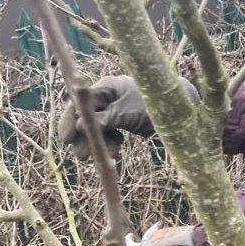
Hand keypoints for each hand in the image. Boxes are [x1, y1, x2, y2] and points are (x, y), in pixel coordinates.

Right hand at [58, 74, 198, 158]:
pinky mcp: (119, 121)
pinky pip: (107, 135)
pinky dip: (109, 144)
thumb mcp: (128, 112)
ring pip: (95, 130)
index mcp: (104, 88)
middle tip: (85, 157)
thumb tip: (80, 125)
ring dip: (98, 144)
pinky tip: (117, 152)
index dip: (69, 121)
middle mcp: (105, 98)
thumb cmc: (154, 104)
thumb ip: (105, 118)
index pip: (78, 103)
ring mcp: (111, 110)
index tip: (67, 140)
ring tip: (111, 155)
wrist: (177, 111)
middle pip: (83, 118)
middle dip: (84, 138)